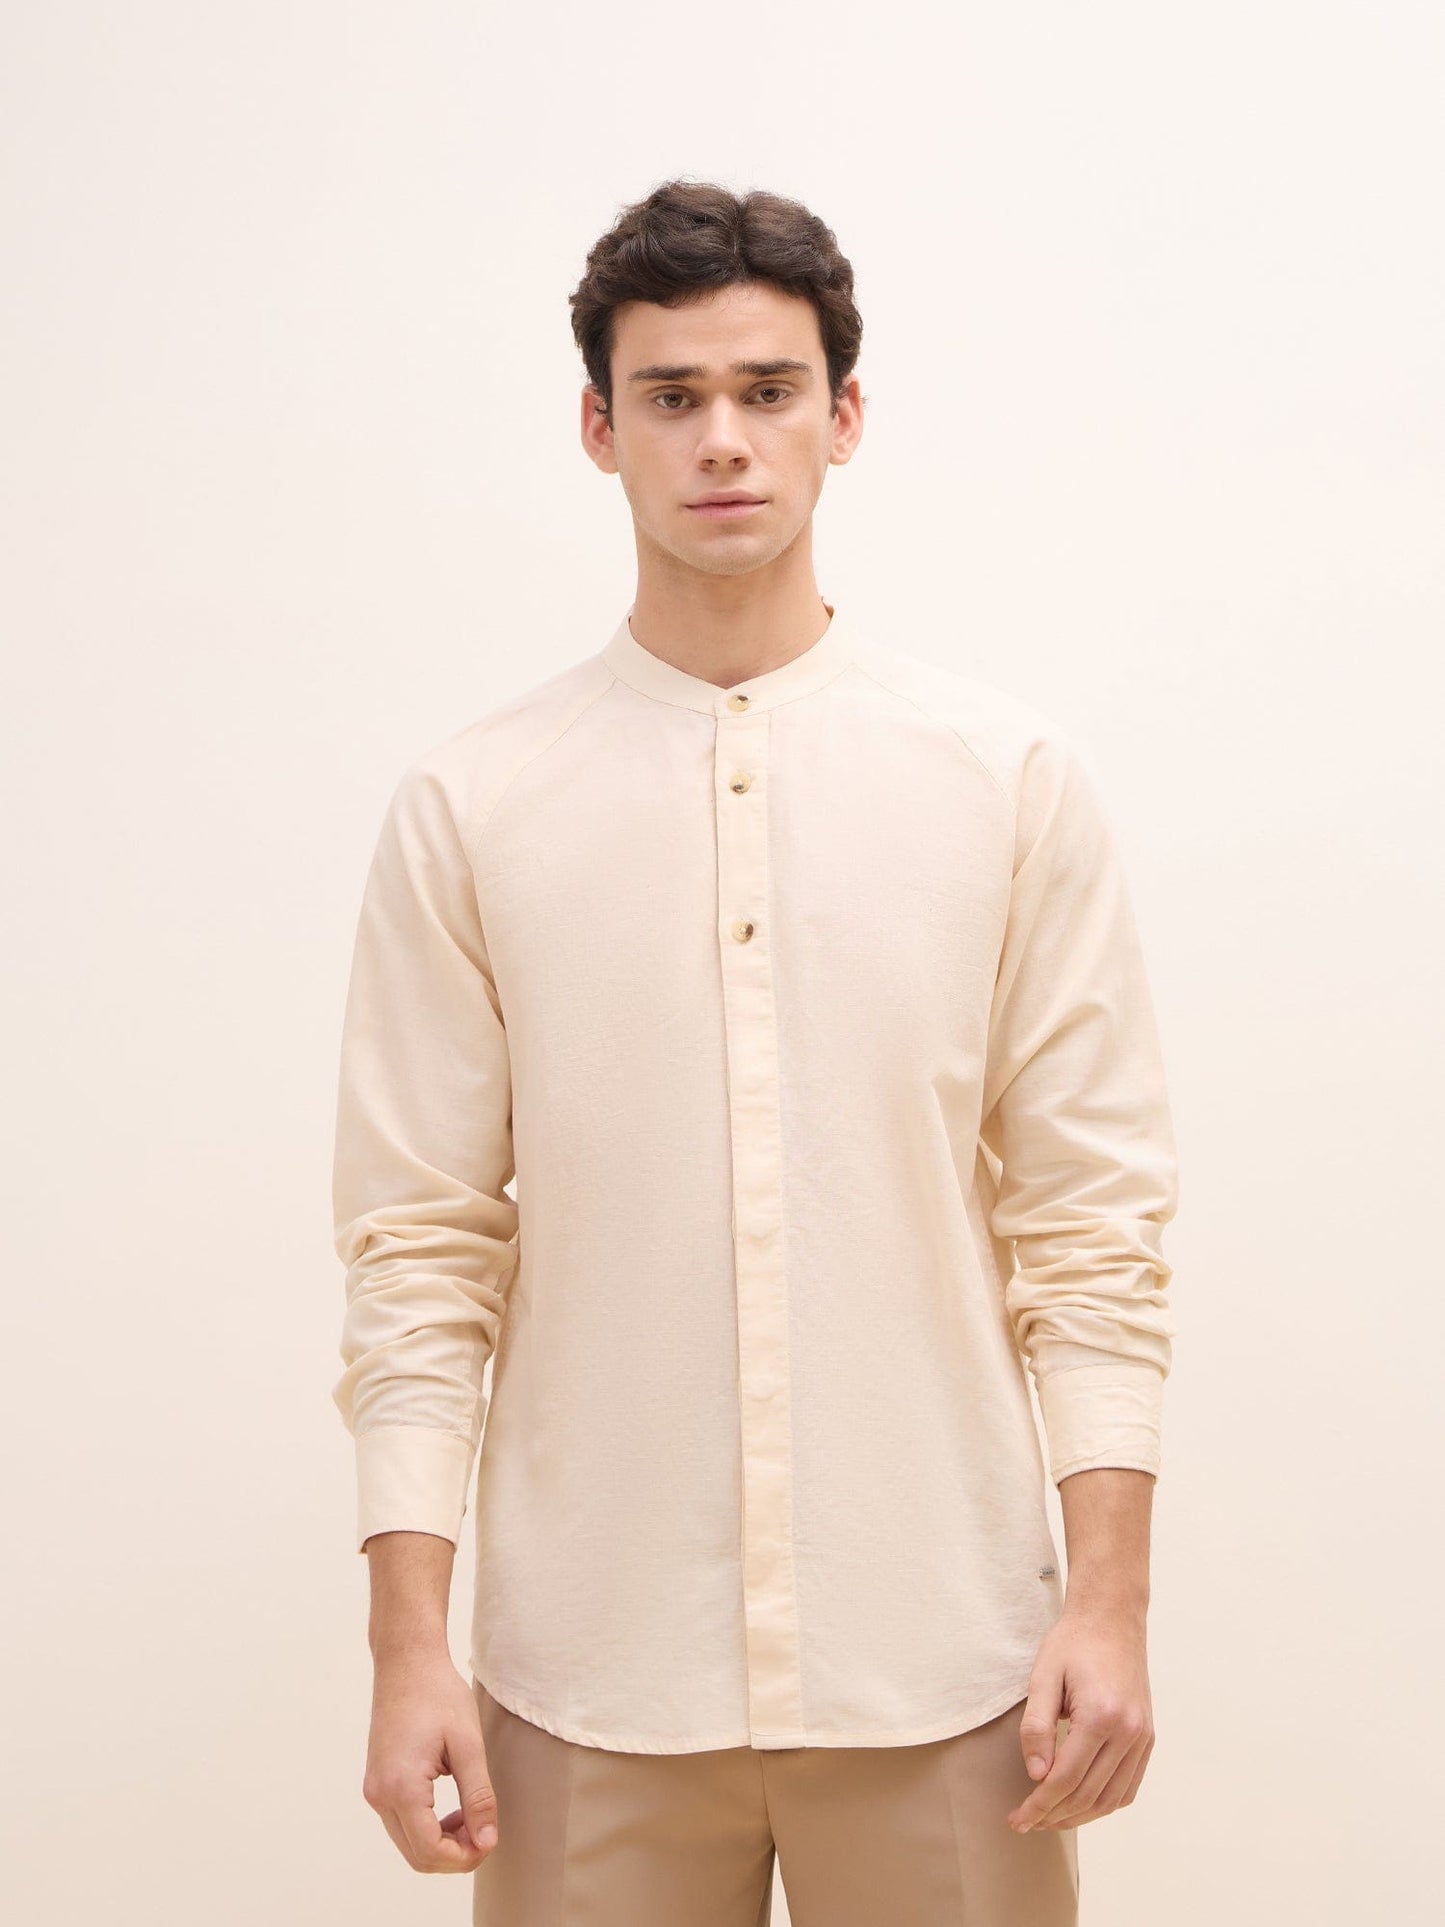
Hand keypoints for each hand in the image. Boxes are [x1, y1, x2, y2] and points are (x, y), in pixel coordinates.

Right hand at [362, 1644, 499, 1870]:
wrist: (406, 1662)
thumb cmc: (438, 1695)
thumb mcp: (468, 1744)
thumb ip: (478, 1797)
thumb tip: (487, 1842)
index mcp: (401, 1787)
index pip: (429, 1852)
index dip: (463, 1858)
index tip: (490, 1841)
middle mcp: (379, 1795)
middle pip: (417, 1856)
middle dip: (454, 1855)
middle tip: (485, 1832)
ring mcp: (374, 1790)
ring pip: (408, 1843)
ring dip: (441, 1843)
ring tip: (472, 1818)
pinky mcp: (377, 1783)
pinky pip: (401, 1824)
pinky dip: (427, 1828)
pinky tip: (452, 1809)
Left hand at [1007, 1600, 1154, 1832]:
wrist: (1111, 1620)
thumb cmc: (1073, 1644)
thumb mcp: (1043, 1677)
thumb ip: (1036, 1727)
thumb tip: (1036, 1775)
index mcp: (1101, 1716)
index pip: (1066, 1778)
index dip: (1039, 1805)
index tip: (1017, 1819)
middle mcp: (1128, 1732)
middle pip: (1088, 1794)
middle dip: (1054, 1815)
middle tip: (1026, 1822)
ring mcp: (1142, 1737)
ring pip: (1111, 1798)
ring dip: (1079, 1816)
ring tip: (1049, 1819)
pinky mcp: (1147, 1738)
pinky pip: (1128, 1787)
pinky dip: (1104, 1803)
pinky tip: (1080, 1804)